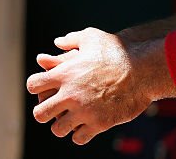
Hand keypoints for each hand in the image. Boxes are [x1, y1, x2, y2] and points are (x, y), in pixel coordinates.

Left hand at [26, 28, 158, 144]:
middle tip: (52, 110)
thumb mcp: (91, 37)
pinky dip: (80, 134)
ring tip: (68, 120)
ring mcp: (84, 111)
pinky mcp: (99, 124)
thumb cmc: (117, 51)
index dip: (36, 86)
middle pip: (40, 114)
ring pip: (58, 130)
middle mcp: (70, 94)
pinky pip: (79, 138)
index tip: (43, 88)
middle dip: (43, 112)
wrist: (142, 69)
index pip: (33, 85)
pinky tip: (85, 126)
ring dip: (61, 125)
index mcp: (64, 73)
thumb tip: (58, 42)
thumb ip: (71, 40)